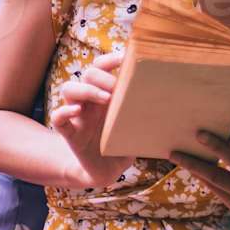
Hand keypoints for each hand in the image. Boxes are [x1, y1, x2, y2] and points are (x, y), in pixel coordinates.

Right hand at [48, 52, 134, 189]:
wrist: (104, 172)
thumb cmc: (122, 146)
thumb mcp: (137, 129)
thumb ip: (147, 117)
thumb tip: (172, 107)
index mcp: (106, 95)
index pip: (102, 67)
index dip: (110, 59)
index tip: (125, 58)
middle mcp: (90, 101)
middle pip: (87, 74)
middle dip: (102, 77)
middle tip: (117, 89)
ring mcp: (78, 116)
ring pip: (68, 89)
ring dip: (86, 89)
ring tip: (105, 99)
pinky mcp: (69, 133)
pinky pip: (57, 117)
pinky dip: (64, 111)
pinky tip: (76, 112)